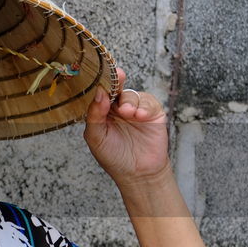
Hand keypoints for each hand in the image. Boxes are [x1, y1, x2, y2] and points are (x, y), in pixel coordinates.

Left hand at [83, 67, 171, 184]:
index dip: (101, 82)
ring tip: (128, 113)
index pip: (100, 92)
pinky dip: (145, 107)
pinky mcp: (153, 113)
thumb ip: (94, 115)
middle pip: (117, 88)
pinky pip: (150, 102)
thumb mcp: (96, 136)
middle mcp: (118, 107)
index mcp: (102, 111)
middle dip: (117, 81)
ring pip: (132, 94)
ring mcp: (136, 109)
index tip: (102, 74)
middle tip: (119, 77)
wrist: (137, 173)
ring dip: (130, 101)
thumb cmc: (113, 156)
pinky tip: (140, 116)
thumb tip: (98, 93)